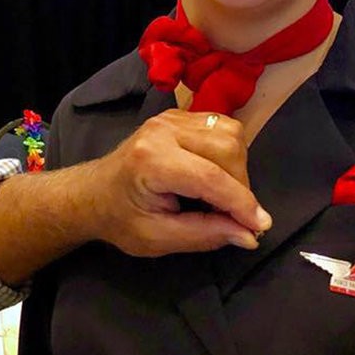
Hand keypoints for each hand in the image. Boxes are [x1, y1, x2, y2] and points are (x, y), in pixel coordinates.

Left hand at [77, 109, 271, 255]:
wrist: (93, 192)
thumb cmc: (121, 218)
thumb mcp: (158, 238)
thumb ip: (205, 234)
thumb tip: (249, 234)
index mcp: (152, 160)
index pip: (211, 176)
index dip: (241, 203)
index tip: (260, 226)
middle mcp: (163, 130)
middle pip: (227, 147)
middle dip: (240, 185)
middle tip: (233, 216)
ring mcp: (171, 118)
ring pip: (229, 132)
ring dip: (238, 167)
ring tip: (222, 196)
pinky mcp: (179, 116)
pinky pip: (221, 126)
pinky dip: (229, 152)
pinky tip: (215, 175)